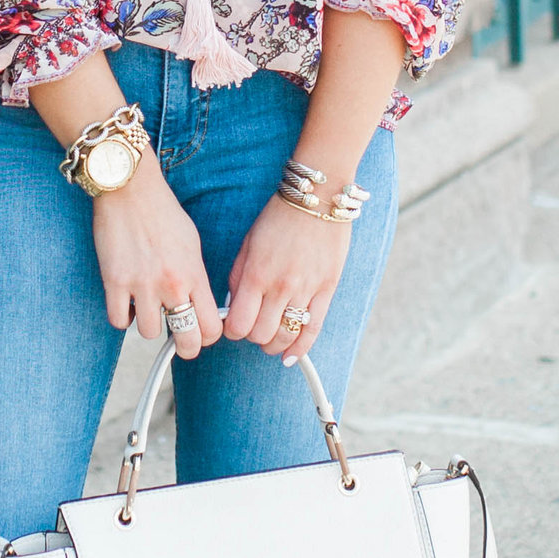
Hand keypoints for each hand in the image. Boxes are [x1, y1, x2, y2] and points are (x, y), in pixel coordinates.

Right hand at [88, 158, 222, 347]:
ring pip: (150, 333)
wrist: (130, 189)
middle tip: (181, 341)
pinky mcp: (114, 282)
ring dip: (150, 324)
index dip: (208, 336)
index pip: (211, 327)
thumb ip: (196, 276)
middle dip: (186, 347)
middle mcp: (171, 285)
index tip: (202, 331)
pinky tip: (126, 303)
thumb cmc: (163, 212)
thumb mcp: (192, 244)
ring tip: (148, 308)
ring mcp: (141, 285)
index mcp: (194, 274)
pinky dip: (123, 317)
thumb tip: (199, 302)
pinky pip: (119, 321)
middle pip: (187, 340)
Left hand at [222, 190, 352, 362]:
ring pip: (286, 336)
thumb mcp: (247, 244)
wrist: (318, 199)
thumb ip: (238, 278)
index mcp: (256, 274)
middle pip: (260, 335)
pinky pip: (314, 329)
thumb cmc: (278, 219)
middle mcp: (280, 286)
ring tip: (269, 341)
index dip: (231, 331)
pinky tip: (291, 358)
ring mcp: (306, 290)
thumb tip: (232, 307)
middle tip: (252, 327)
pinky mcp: (326, 290)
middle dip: (252, 337)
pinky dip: (301, 349)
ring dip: (273, 345)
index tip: (233, 325)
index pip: (237, 324)